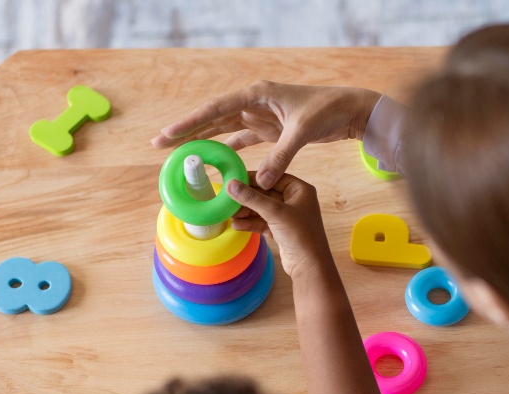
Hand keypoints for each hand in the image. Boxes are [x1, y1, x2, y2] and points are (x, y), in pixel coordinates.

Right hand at [152, 81, 381, 189]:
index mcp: (257, 94)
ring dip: (203, 141)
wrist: (349, 111)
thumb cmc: (327, 111)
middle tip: (159, 145)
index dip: (189, 123)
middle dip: (187, 132)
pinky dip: (227, 150)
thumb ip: (280, 157)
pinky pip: (242, 140)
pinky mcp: (270, 129)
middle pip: (212, 118)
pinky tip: (213, 161)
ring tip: (179, 154)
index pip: (215, 109)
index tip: (168, 134)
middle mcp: (254, 102)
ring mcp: (260, 116)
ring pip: (223, 130)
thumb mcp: (302, 133)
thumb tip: (260, 183)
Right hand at [226, 171, 332, 278]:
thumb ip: (252, 198)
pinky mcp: (281, 231)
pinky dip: (251, 224)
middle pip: (266, 194)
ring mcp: (288, 217)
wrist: (309, 266)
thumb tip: (230, 184)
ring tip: (230, 215)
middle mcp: (295, 201)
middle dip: (248, 199)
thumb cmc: (300, 234)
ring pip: (263, 210)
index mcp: (300, 190)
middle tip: (228, 199)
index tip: (234, 180)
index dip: (254, 179)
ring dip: (247, 212)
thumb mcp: (274, 212)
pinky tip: (237, 226)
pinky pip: (263, 223)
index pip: (273, 178)